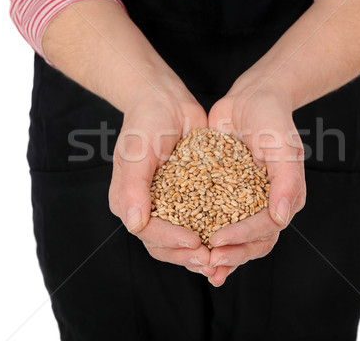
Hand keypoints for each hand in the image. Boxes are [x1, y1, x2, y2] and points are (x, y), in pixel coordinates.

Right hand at [108, 85, 216, 276]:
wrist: (165, 100)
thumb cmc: (145, 121)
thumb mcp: (137, 150)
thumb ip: (133, 186)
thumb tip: (133, 223)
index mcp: (128, 201)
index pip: (148, 233)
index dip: (171, 242)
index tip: (195, 243)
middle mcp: (146, 207)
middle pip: (164, 244)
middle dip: (187, 255)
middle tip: (212, 260)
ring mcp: (168, 204)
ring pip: (182, 239)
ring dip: (202, 251)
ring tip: (223, 257)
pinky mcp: (189, 197)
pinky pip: (200, 221)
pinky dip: (213, 233)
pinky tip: (232, 239)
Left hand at [205, 81, 305, 285]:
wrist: (251, 97)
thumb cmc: (272, 117)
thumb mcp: (282, 145)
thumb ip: (286, 181)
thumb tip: (282, 218)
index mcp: (285, 198)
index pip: (266, 228)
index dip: (242, 238)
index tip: (217, 241)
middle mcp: (266, 204)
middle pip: (253, 242)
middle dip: (231, 254)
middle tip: (207, 262)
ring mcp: (245, 201)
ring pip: (235, 237)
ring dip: (219, 254)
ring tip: (199, 266)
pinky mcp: (224, 193)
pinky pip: (215, 218)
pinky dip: (204, 234)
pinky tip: (186, 245)